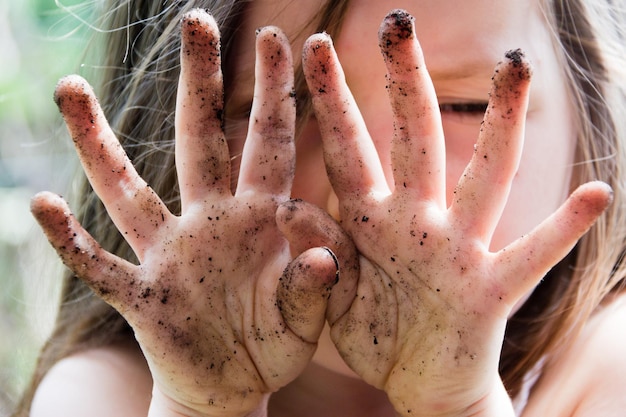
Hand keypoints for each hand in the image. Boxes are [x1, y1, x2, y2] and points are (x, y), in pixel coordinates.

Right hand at [31, 10, 346, 416]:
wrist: (235, 386)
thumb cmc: (276, 343)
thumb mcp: (306, 318)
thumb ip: (314, 288)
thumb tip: (322, 257)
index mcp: (259, 217)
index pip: (269, 143)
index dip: (275, 94)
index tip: (280, 38)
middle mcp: (209, 221)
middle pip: (199, 140)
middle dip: (199, 82)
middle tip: (194, 21)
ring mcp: (170, 254)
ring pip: (130, 191)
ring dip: (99, 145)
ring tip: (70, 88)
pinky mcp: (143, 295)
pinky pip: (99, 265)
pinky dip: (72, 240)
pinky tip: (40, 205)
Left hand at [303, 9, 611, 415]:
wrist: (416, 386)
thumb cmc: (371, 337)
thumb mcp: (329, 295)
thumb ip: (314, 252)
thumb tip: (285, 207)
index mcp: (371, 221)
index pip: (349, 148)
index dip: (331, 99)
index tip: (313, 48)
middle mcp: (417, 221)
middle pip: (413, 138)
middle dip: (404, 81)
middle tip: (397, 21)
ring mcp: (458, 251)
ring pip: (484, 176)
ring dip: (501, 124)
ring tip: (515, 69)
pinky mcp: (491, 291)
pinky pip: (532, 256)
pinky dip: (562, 228)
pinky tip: (598, 194)